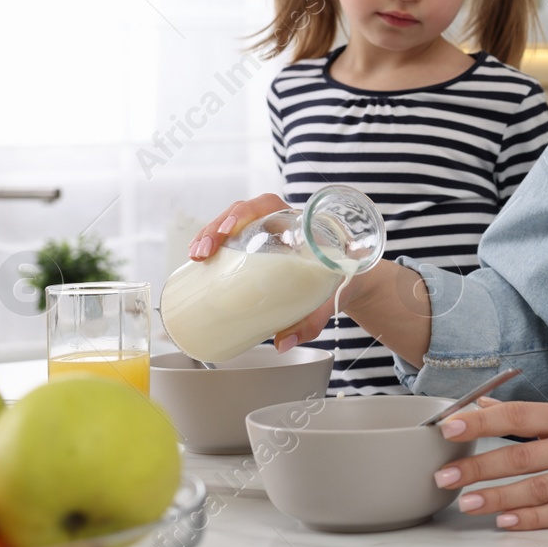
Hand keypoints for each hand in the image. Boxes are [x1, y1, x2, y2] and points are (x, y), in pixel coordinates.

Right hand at [185, 193, 369, 352]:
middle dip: (215, 228)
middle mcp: (281, 222)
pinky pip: (232, 238)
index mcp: (300, 222)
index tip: (229, 230)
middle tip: (202, 252)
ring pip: (232, 223)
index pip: (266, 203)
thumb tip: (283, 343)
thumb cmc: (343, 279)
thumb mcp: (330, 297)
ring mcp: (267, 232)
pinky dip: (213, 244)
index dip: (243, 213)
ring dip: (208, 235)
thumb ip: (312, 321)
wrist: (352, 280)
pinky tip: (198, 259)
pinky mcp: (257, 247)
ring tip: (195, 256)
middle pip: (241, 212)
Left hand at [431, 400, 547, 529]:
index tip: (449, 426)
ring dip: (499, 497)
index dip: (482, 422)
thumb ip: (532, 414)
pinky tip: (506, 521)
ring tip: (466, 503)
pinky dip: (533, 518)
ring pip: (538, 488)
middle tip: (443, 476)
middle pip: (522, 455)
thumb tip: (485, 406)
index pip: (520, 415)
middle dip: (479, 466)